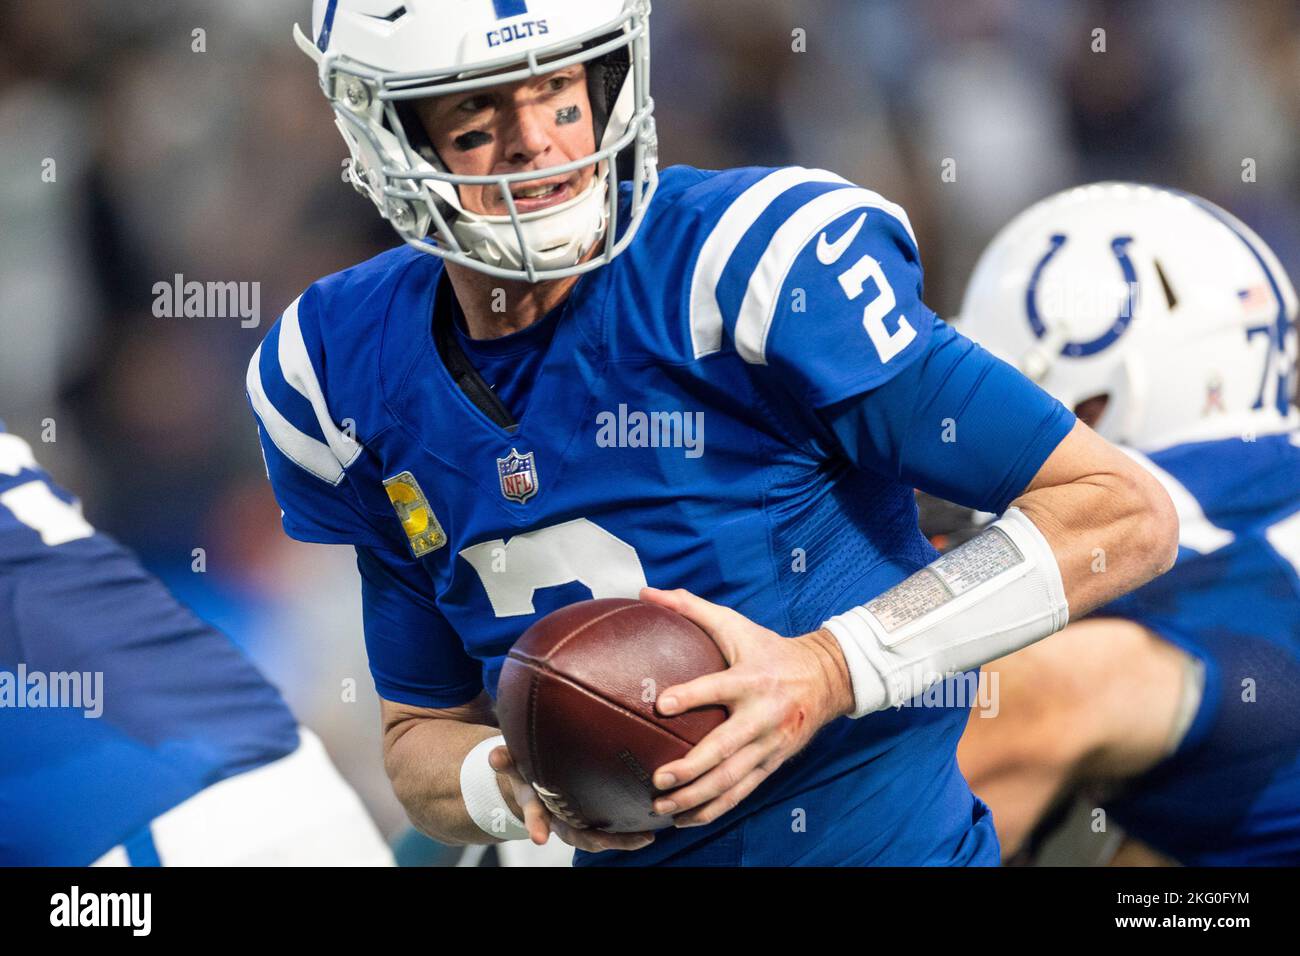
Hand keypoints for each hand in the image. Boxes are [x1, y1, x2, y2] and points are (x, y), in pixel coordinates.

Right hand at [487, 745, 655, 852]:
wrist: (535, 780)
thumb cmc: (526, 768)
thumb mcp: (514, 762)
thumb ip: (506, 759)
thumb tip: (493, 756)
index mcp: (538, 805)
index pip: (535, 816)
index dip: (536, 825)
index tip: (538, 838)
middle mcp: (559, 819)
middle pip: (577, 835)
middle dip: (598, 840)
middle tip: (615, 842)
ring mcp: (577, 821)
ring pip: (599, 836)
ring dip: (622, 840)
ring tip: (646, 838)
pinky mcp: (594, 818)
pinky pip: (612, 828)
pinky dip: (630, 830)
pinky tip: (653, 825)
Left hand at [639, 586, 854, 827]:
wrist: (827, 678)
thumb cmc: (769, 648)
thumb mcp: (735, 624)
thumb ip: (691, 607)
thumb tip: (646, 591)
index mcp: (752, 679)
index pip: (719, 687)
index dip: (692, 696)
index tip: (662, 704)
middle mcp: (762, 715)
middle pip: (725, 747)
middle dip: (691, 767)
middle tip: (658, 778)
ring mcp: (769, 744)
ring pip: (732, 779)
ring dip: (697, 797)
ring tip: (663, 807)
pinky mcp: (773, 763)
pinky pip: (742, 791)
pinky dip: (714, 809)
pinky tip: (686, 819)